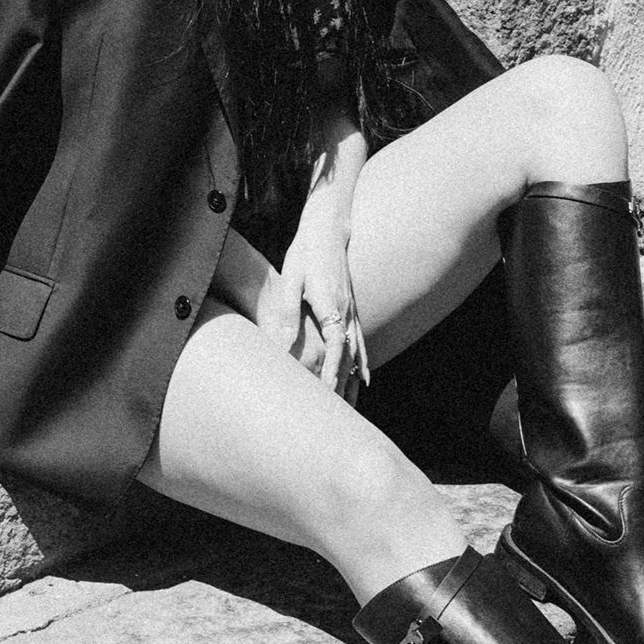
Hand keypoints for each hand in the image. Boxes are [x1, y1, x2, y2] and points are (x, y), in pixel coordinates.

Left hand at [266, 185, 368, 400]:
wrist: (328, 228)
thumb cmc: (305, 252)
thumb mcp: (290, 279)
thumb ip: (287, 312)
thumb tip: (282, 344)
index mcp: (330, 305)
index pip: (335, 346)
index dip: (332, 370)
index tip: (328, 392)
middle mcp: (346, 311)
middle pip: (349, 356)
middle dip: (344, 385)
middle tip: (339, 415)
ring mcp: (352, 311)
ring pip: (358, 352)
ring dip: (354, 379)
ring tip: (353, 408)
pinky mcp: (351, 308)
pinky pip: (360, 342)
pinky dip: (361, 363)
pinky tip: (361, 379)